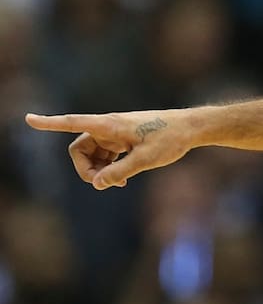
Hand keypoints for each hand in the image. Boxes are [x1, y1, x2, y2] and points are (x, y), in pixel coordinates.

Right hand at [25, 110, 193, 189]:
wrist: (192, 128)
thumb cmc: (171, 139)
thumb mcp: (146, 160)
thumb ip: (120, 172)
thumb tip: (97, 184)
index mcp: (110, 125)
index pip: (73, 123)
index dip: (50, 123)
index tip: (28, 119)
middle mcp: (109, 126)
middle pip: (79, 148)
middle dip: (84, 168)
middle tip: (102, 184)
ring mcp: (116, 132)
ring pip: (92, 153)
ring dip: (97, 169)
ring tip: (117, 183)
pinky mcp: (124, 138)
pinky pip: (105, 154)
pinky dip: (108, 166)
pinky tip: (121, 180)